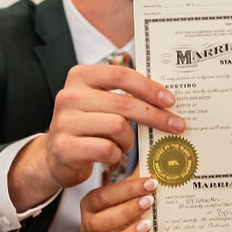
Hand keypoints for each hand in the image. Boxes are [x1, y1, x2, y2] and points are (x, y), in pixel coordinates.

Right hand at [8, 65, 182, 208]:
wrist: (54, 156)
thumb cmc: (87, 126)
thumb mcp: (100, 102)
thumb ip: (123, 94)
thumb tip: (167, 97)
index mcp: (80, 76)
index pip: (121, 75)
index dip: (149, 87)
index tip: (171, 100)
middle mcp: (69, 95)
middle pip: (124, 103)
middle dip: (155, 116)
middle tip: (177, 126)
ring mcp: (64, 121)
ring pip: (117, 126)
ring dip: (129, 139)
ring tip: (126, 145)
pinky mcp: (64, 147)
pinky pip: (106, 149)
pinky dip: (116, 155)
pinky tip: (113, 156)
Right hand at [81, 172, 156, 231]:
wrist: (135, 223)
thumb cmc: (134, 201)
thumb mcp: (137, 185)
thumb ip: (145, 170)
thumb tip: (165, 153)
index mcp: (92, 204)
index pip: (103, 196)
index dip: (127, 190)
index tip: (151, 183)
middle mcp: (90, 225)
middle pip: (99, 222)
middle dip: (126, 212)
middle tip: (149, 202)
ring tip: (147, 226)